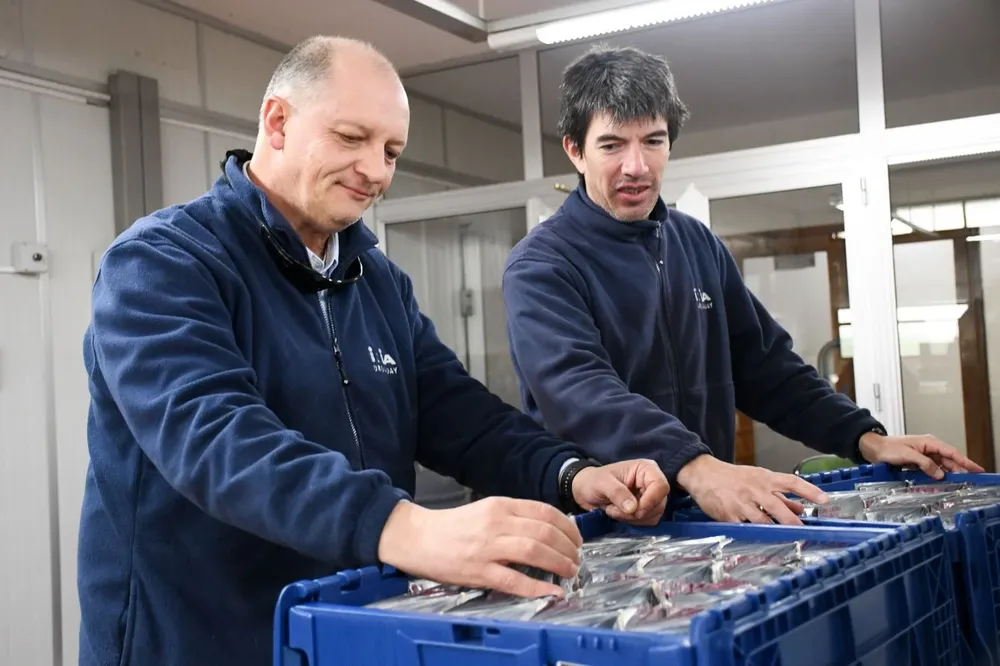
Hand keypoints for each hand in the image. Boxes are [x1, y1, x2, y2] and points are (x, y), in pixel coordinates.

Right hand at [377, 498, 582, 597]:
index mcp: (500, 506)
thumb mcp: (486, 510)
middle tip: (577, 558)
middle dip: (568, 547)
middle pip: (544, 532)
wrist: (418, 537)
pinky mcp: (479, 571)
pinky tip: (552, 592)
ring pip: (534, 552)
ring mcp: (488, 548)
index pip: (544, 511)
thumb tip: (547, 529)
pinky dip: (537, 587)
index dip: (567, 526)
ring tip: (570, 571)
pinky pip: (514, 580)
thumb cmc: (453, 526)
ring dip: (559, 563)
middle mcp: (496, 523)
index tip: (576, 538)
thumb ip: (514, 517)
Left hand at [571, 460, 669, 525]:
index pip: (661, 486)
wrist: (585, 491)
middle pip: (659, 503)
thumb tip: (633, 508)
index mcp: (646, 469)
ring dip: (632, 518)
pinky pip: (648, 522)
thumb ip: (617, 493)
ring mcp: (650, 497)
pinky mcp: (646, 509)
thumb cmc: (593, 481)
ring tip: (614, 509)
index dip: (651, 500)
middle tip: (616, 509)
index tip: (634, 510)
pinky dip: (633, 522)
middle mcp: (651, 482)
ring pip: (653, 515)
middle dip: (637, 512)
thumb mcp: (602, 483)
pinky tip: (619, 514)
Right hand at [676, 454, 828, 524]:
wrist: (703, 474)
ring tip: (784, 538)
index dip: (809, 490)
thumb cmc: (733, 477)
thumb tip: (801, 507)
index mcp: (764, 478)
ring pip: (762, 521)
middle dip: (792, 521)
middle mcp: (755, 490)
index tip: (824, 499)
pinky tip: (759, 537)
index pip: (791, 482)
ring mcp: (742, 503)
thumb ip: (780, 495)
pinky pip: (745, 528)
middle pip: (778, 507)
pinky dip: (754, 533)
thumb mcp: (758, 479)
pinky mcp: (729, 515)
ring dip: (775, 531)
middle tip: (804, 531)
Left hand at [859, 432, 984, 477]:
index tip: (976, 468)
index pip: (951, 452)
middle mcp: (929, 448)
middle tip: (971, 479)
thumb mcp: (907, 455)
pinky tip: (943, 480)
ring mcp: (924, 454)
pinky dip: (938, 474)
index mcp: (928, 442)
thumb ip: (924, 463)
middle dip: (960, 469)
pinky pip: (932, 468)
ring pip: (941, 465)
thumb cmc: (888, 448)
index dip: (965, 461)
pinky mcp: (919, 461)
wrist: (874, 448)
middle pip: (949, 460)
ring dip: (949, 472)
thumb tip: (939, 473)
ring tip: (960, 482)